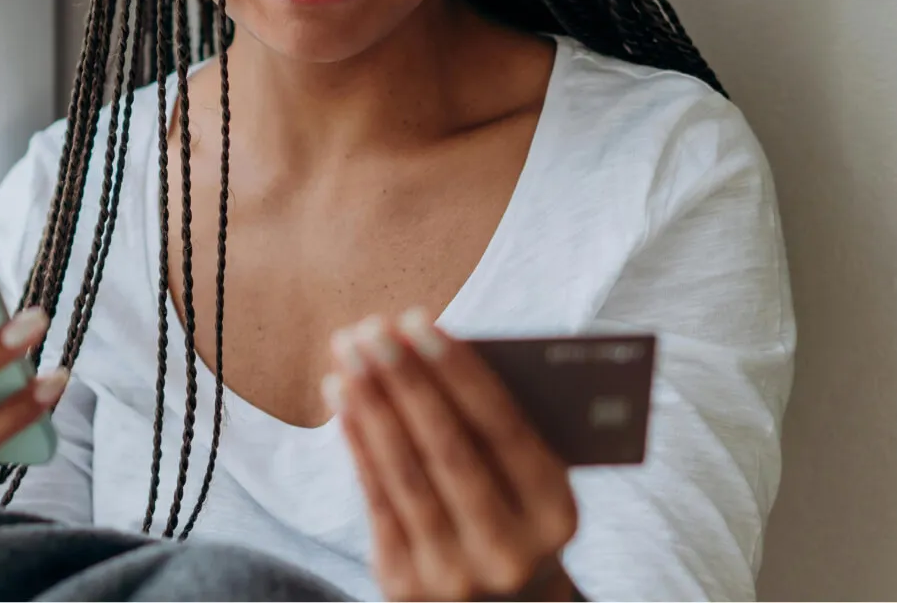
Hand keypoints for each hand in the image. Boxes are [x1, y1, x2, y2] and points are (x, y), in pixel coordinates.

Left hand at [324, 310, 577, 601]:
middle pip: (448, 449)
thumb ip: (500, 427)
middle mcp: (508, 548)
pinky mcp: (405, 584)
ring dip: (370, 403)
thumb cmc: (512, 511)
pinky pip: (376, 500)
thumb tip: (431, 351)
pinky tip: (341, 397)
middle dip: (405, 381)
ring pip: (405, 473)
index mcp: (555, 512)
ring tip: (347, 352)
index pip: (504, 428)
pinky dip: (356, 442)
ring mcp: (454, 572)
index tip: (419, 320)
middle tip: (371, 328)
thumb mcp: (530, 480)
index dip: (458, 372)